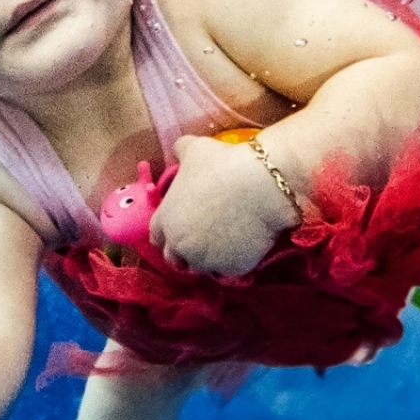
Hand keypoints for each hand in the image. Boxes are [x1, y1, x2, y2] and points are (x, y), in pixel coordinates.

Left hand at [149, 135, 300, 274]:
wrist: (262, 184)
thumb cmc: (223, 163)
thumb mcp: (195, 149)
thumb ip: (181, 150)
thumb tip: (180, 147)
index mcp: (166, 220)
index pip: (157, 237)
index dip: (170, 232)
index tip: (184, 225)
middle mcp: (180, 246)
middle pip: (176, 258)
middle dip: (186, 250)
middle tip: (205, 237)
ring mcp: (206, 261)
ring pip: (203, 267)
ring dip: (210, 258)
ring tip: (227, 242)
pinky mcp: (231, 270)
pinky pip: (229, 271)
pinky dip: (234, 262)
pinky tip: (244, 245)